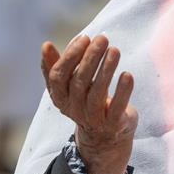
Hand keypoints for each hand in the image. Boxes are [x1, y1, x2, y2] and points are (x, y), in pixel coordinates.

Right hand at [41, 35, 137, 173]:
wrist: (106, 136)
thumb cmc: (86, 101)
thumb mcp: (70, 85)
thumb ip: (58, 66)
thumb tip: (45, 45)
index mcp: (60, 97)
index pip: (58, 75)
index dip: (70, 56)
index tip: (84, 37)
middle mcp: (74, 109)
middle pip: (79, 81)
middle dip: (90, 58)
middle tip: (102, 38)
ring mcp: (93, 118)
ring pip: (97, 93)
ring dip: (106, 70)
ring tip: (115, 50)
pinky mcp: (113, 124)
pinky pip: (117, 107)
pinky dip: (123, 91)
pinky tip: (127, 74)